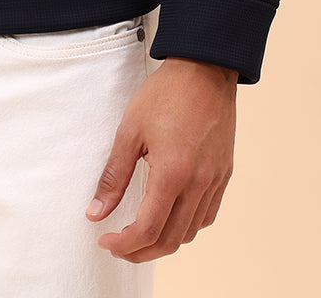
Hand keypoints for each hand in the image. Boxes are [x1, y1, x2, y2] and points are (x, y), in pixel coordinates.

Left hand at [86, 56, 236, 262]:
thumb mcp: (130, 130)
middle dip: (141, 251)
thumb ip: (113, 176)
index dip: (124, 244)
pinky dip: (186, 225)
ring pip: (190, 232)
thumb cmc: (165, 94)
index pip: (148, 229)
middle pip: (170, 240)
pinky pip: (207, 215)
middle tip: (119, 246)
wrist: (205, 69)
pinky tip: (169, 215)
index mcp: (173, 172)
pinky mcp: (224, 174)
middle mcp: (198, 183)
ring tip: (140, 234)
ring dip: (164, 241)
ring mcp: (215, 180)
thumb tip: (96, 212)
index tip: (106, 241)